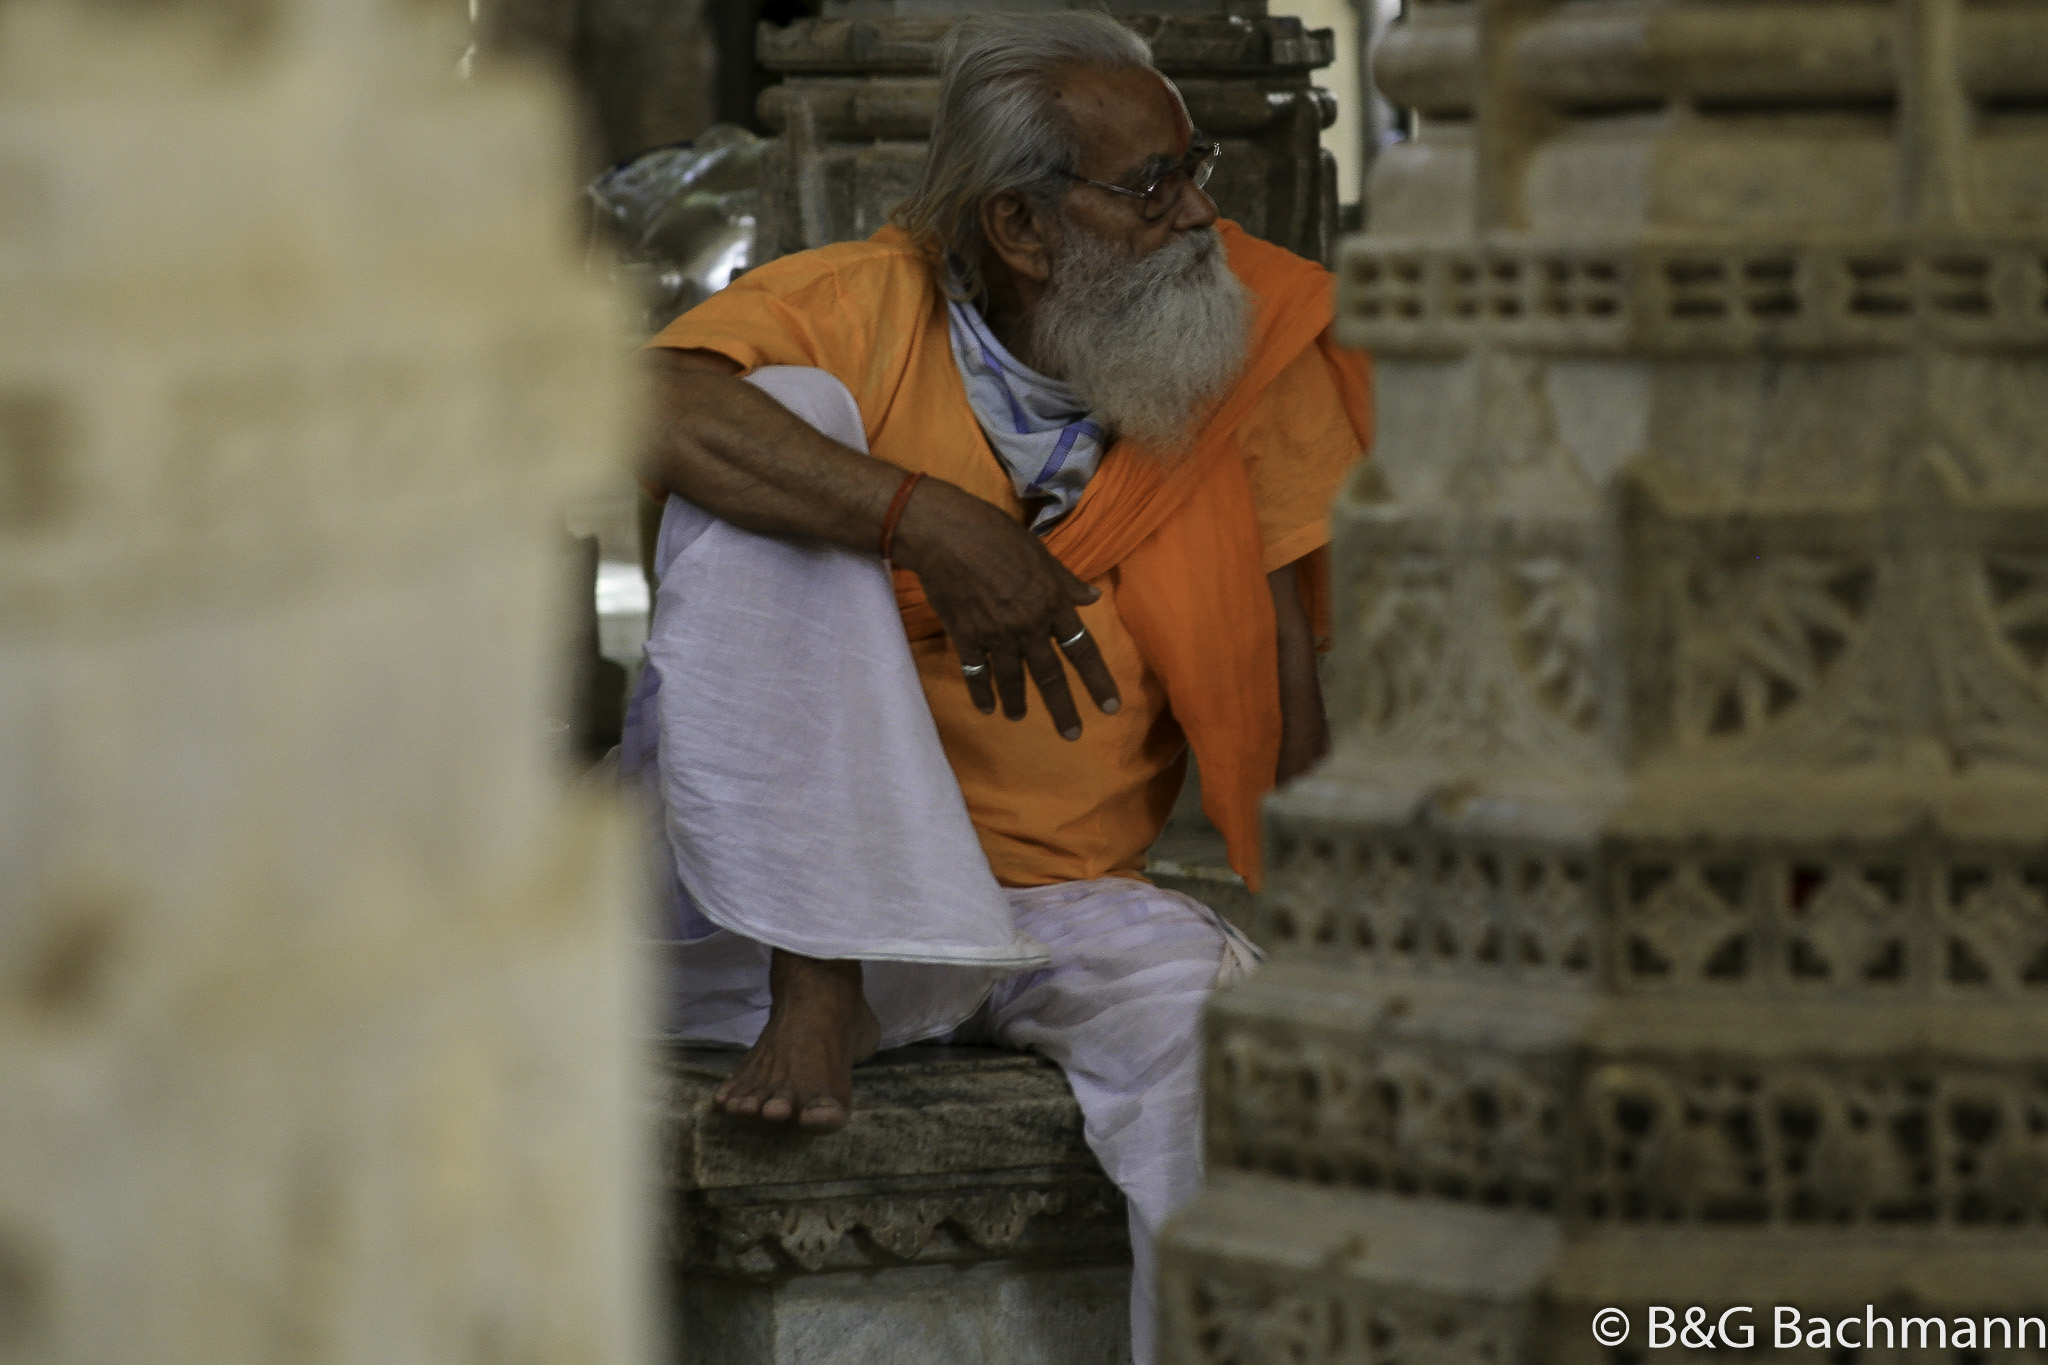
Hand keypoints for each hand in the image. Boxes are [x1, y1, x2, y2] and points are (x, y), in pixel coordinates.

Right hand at [891, 478, 1120, 738]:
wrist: (948, 535)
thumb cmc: (997, 535)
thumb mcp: (1041, 553)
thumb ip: (1066, 581)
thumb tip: (1092, 597)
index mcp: (1053, 603)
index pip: (1082, 650)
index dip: (1098, 680)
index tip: (1110, 707)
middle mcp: (1029, 626)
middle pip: (1050, 676)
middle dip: (1063, 709)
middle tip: (1072, 734)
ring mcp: (997, 635)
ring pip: (1013, 680)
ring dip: (1017, 703)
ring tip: (1018, 718)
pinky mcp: (967, 637)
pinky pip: (978, 673)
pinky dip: (982, 692)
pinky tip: (986, 707)